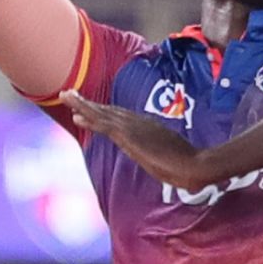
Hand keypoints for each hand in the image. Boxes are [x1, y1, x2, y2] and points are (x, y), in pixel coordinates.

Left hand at [61, 91, 210, 188]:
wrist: (197, 166)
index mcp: (149, 129)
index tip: (90, 107)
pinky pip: (105, 124)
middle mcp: (140, 124)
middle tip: (70, 94)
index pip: (121, 118)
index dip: (104, 112)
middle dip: (89, 103)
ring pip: (103, 114)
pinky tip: (76, 114)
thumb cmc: (192, 168)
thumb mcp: (176, 161)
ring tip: (65, 95)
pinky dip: (90, 117)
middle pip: (109, 111)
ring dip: (82, 104)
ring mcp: (135, 128)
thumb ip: (167, 160)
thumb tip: (172, 170)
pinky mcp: (131, 136)